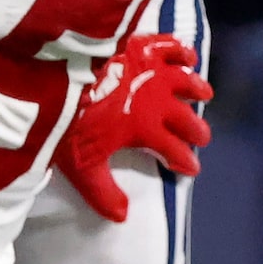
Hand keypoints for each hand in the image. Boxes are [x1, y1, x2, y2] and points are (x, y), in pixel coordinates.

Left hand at [55, 33, 213, 222]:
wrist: (58, 72)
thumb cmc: (69, 122)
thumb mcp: (82, 166)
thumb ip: (103, 192)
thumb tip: (122, 217)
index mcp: (146, 130)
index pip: (175, 151)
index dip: (186, 162)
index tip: (192, 170)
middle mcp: (159, 101)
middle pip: (187, 119)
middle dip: (197, 131)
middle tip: (201, 137)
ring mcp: (153, 71)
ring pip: (187, 81)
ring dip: (197, 90)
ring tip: (204, 94)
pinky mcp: (142, 46)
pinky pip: (171, 46)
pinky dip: (182, 51)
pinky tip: (187, 55)